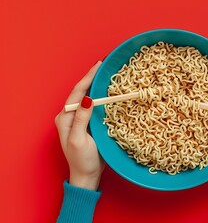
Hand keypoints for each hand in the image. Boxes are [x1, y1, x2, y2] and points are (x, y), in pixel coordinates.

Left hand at [55, 61, 104, 190]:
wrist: (87, 175)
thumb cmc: (82, 159)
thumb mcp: (79, 139)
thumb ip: (81, 119)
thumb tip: (87, 98)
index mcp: (65, 117)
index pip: (77, 93)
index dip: (88, 78)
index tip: (98, 66)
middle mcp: (70, 115)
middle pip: (81, 92)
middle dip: (92, 78)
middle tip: (104, 66)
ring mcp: (79, 119)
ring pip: (88, 98)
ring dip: (97, 86)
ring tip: (106, 74)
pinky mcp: (87, 124)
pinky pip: (94, 106)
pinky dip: (101, 97)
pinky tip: (108, 92)